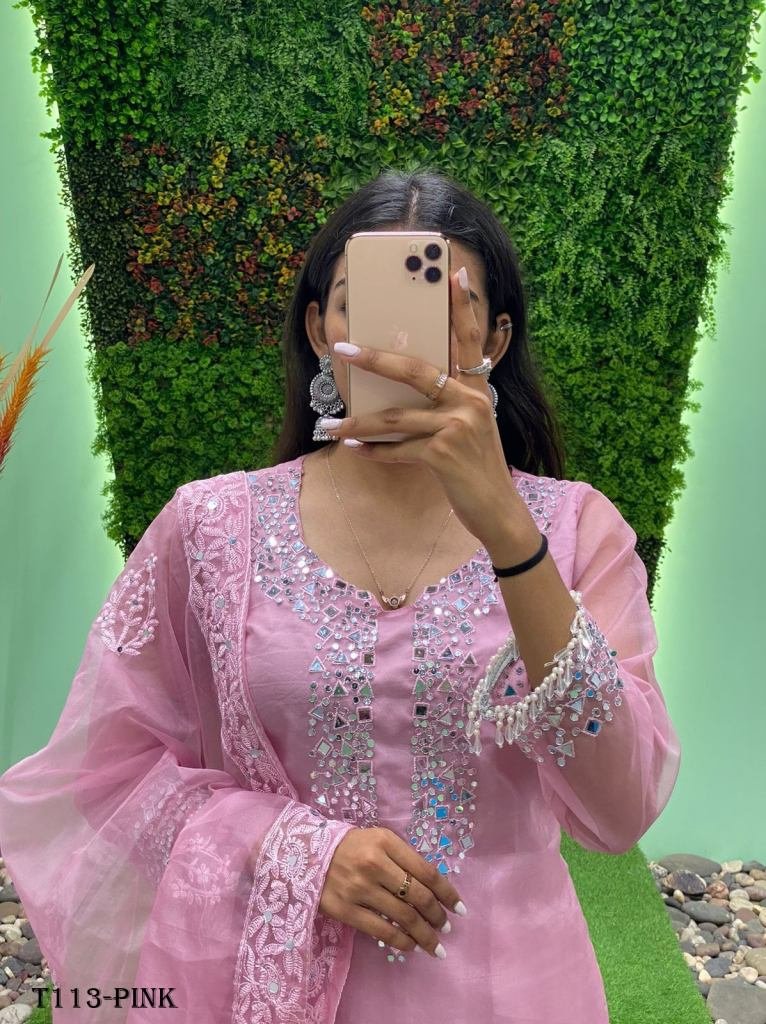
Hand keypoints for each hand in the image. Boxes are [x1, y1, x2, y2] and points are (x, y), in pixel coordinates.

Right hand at [319, 826, 465, 957]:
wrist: (309, 854)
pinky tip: (411, 946)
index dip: (446, 892)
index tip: (459, 907)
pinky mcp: (345, 910)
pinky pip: (381, 930)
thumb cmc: (353, 847)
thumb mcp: (380, 840)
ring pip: (403, 917)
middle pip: (418, 896)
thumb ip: (405, 859)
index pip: (426, 871)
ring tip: (435, 944)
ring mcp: (359, 888)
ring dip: (424, 934)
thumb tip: (435, 890)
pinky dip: (401, 941)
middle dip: (437, 916)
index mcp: (386, 842)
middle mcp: (374, 864)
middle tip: (446, 927)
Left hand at [321, 266, 519, 547]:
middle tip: (343, 349)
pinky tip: (354, 452)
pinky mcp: (443, 454)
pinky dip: (374, 453)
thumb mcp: (472, 429)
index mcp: (477, 389)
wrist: (498, 511)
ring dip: (357, 425)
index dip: (462, 306)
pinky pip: (397, 450)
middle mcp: (470, 401)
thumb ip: (448, 405)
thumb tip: (402, 394)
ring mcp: (457, 426)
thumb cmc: (477, 470)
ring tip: (330, 426)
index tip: (453, 272)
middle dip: (374, 359)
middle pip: (414, 370)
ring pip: (394, 418)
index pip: (469, 339)